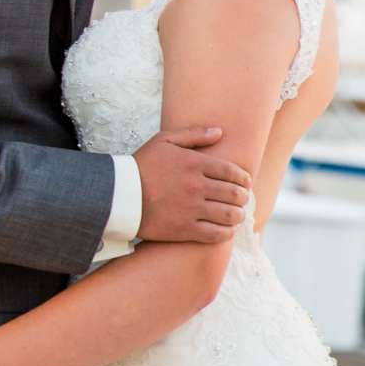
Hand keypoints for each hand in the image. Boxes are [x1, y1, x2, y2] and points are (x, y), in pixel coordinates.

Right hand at [134, 126, 254, 244]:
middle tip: (242, 198)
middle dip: (243, 197)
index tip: (245, 182)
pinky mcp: (185, 229)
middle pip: (234, 194)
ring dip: (238, 215)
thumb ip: (193, 134)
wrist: (119, 195)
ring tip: (236, 214)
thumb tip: (220, 132)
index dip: (244, 178)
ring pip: (229, 215)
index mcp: (194, 164)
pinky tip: (225, 228)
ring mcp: (192, 209)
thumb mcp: (164, 141)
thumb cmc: (142, 165)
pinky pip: (216, 234)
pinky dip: (226, 232)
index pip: (233, 172)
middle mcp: (197, 186)